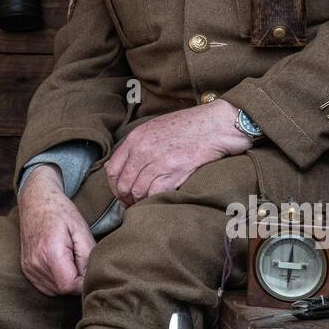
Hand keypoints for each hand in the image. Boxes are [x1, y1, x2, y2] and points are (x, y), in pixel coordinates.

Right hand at [17, 164, 94, 296]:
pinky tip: (60, 263)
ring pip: (55, 291)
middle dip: (76, 280)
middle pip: (63, 290)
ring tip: (69, 258)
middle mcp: (35, 264)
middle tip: (79, 258)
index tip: (89, 268)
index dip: (84, 281)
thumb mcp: (81, 230)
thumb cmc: (61, 212)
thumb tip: (91, 279)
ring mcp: (28, 268)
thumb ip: (88, 257)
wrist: (36, 201)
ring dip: (66, 280)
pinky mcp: (26, 270)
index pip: (71, 286)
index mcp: (50, 253)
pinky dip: (56, 280)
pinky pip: (46, 287)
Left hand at [104, 100, 252, 205]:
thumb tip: (130, 167)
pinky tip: (161, 199)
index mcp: (136, 138)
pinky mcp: (175, 171)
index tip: (121, 193)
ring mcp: (158, 160)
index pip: (112, 169)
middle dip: (126, 198)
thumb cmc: (190, 126)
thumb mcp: (156, 128)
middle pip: (123, 184)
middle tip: (134, 204)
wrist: (217, 123)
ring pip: (138, 192)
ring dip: (141, 202)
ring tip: (147, 203)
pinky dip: (155, 200)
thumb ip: (140, 145)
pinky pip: (155, 193)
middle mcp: (143, 149)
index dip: (114, 186)